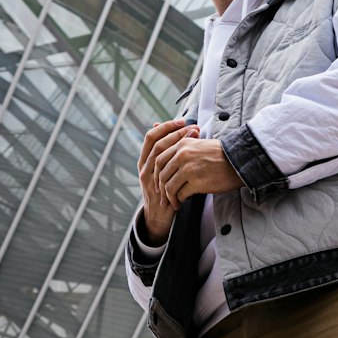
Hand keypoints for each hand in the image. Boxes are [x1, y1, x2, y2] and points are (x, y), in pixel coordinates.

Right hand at [138, 118, 188, 243]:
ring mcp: (148, 179)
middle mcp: (143, 168)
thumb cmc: (163, 191)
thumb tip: (168, 131)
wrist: (158, 217)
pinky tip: (192, 156)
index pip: (151, 137)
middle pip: (155, 143)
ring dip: (178, 143)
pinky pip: (166, 172)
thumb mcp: (160, 171)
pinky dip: (180, 161)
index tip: (182, 120)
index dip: (165, 127)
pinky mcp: (156, 189)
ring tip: (194, 135)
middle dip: (174, 132)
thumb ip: (163, 154)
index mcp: (144, 161)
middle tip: (190, 125)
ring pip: (160, 155)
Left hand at [153, 132, 241, 205]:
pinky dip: (179, 200)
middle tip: (162, 197)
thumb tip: (172, 155)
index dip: (157, 174)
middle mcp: (182, 155)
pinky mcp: (197, 182)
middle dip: (160, 188)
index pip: (159, 160)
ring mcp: (189, 169)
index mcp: (182, 145)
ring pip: (169, 186)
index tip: (158, 183)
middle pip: (162, 174)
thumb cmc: (221, 155)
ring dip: (169, 197)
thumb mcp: (199, 144)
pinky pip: (180, 194)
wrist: (239, 161)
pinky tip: (182, 203)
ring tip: (174, 203)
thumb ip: (184, 147)